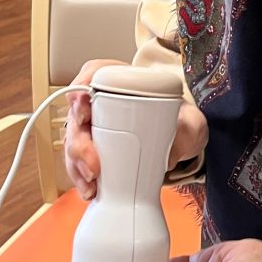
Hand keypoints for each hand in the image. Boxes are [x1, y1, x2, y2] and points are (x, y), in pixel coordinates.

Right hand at [63, 59, 208, 199]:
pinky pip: (78, 161)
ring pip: (73, 140)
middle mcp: (103, 100)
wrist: (179, 139)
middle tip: (93, 164)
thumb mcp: (189, 120)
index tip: (83, 106)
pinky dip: (81, 177)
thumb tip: (171, 147)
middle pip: (77, 114)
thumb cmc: (179, 122)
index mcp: (124, 81)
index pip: (95, 72)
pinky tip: (90, 190)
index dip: (82, 87)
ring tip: (91, 183)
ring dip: (77, 164)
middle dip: (79, 141)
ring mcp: (95, 125)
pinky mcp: (93, 148)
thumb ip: (187, 127)